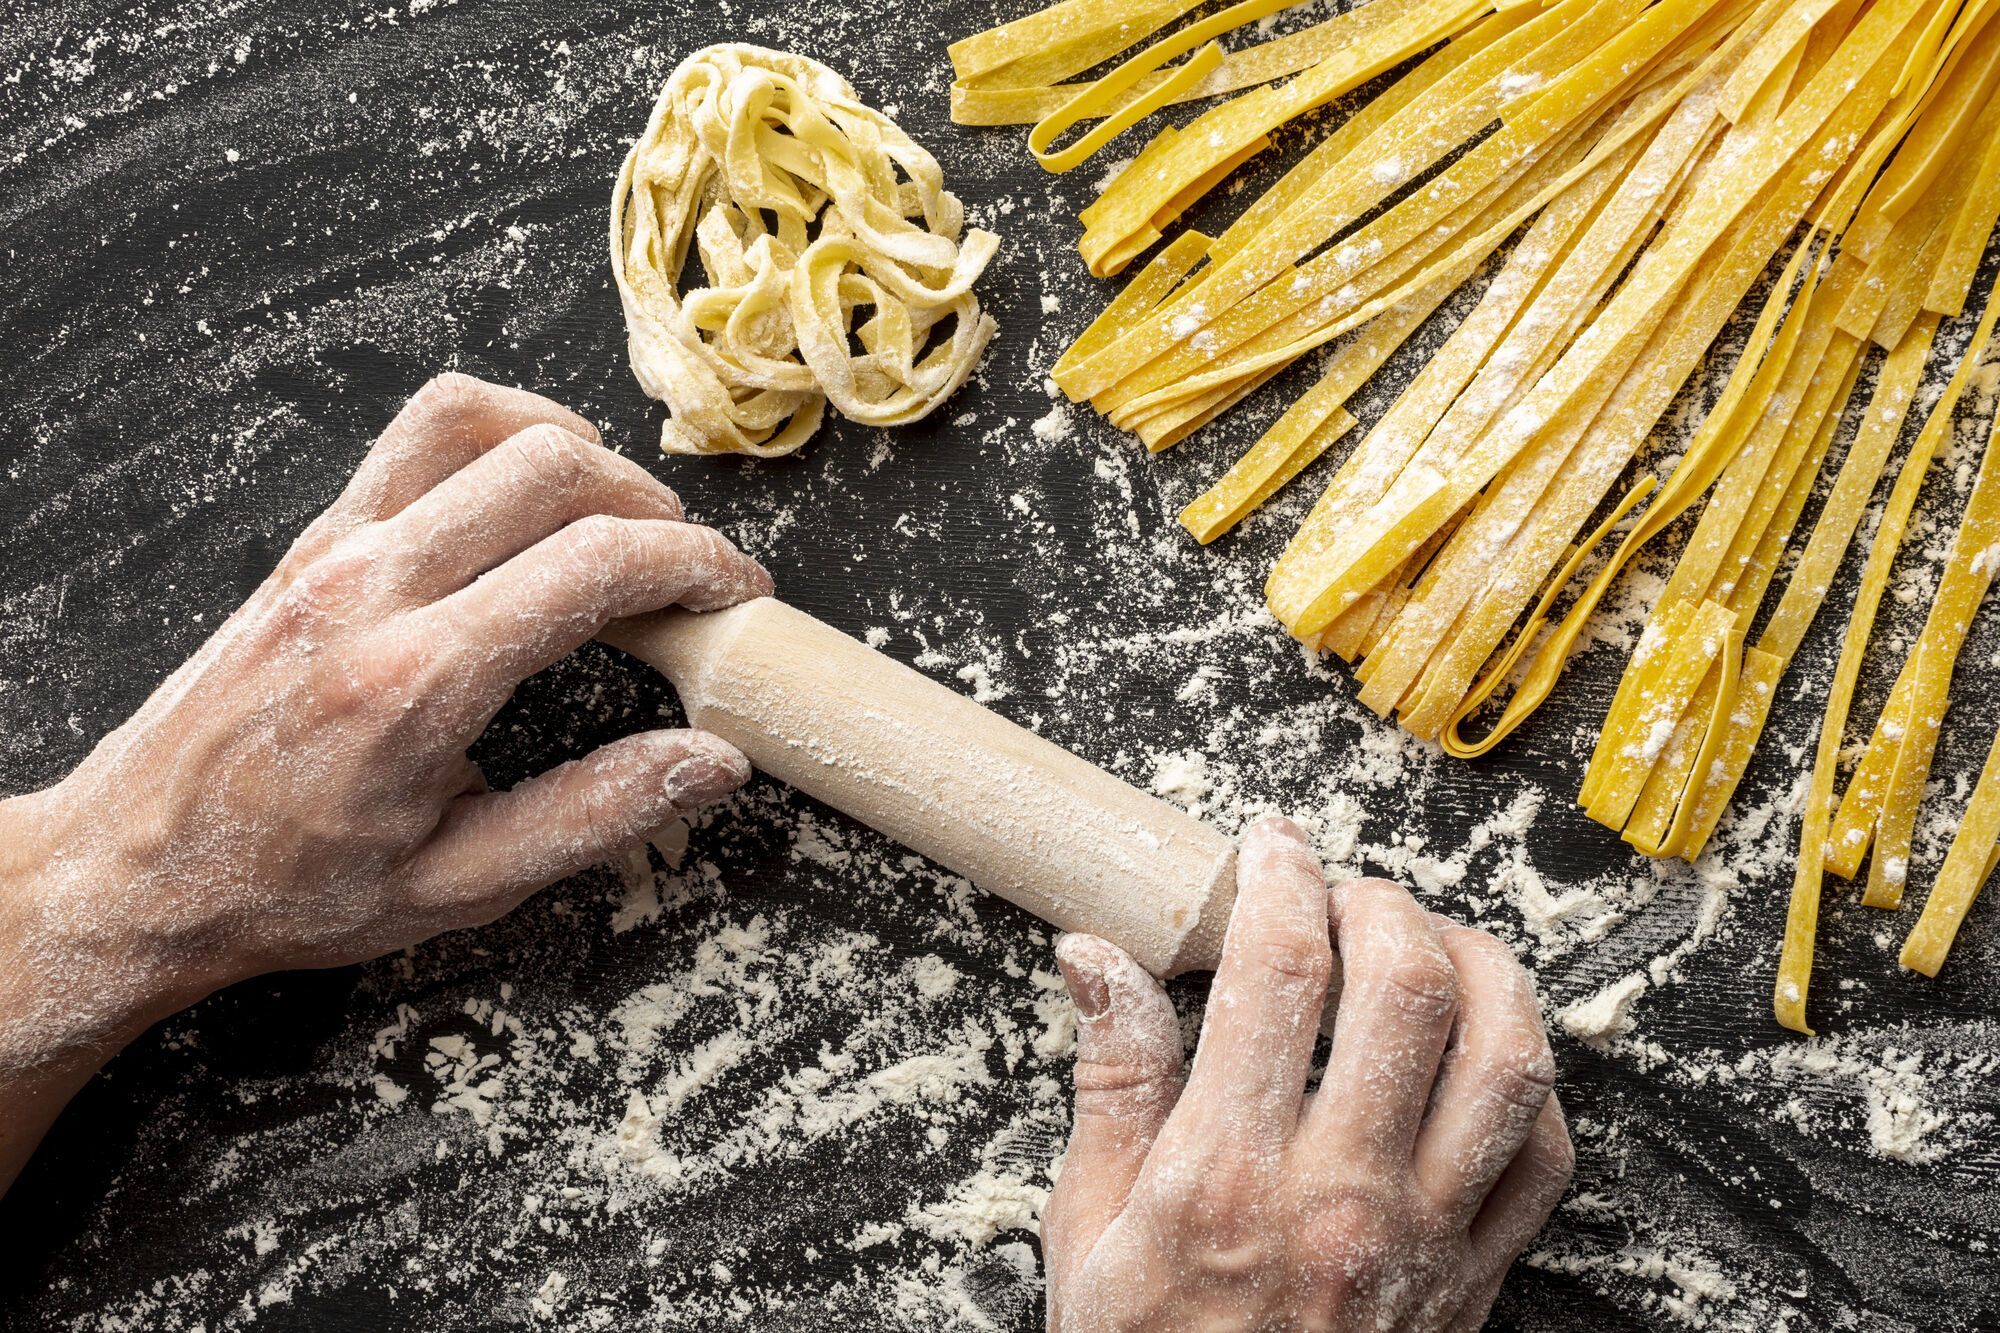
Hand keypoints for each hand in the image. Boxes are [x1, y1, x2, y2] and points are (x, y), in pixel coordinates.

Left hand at [0, 373, 770, 1075]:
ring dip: (571, 447)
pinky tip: (529, 495)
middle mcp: (371, 590)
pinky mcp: (311, 540)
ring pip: (475, 420)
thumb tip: (713, 762)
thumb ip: (597, 816)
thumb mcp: (461, 885)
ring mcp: (330, 550)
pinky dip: (495, 436)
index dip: (694, 563)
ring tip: (618, 513)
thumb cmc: (290, 887)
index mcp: (417, 684)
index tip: (737, 590)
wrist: (133, 870)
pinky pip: (415, 436)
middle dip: (653, 505)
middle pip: (548, 469)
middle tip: (689, 569)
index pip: (592, 565)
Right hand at [1043, 817, 1571, 1331]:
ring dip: (1480, 967)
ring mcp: (1424, 1239)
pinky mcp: (1477, 1281)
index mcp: (1227, 1175)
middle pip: (1412, 988)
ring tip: (1429, 942)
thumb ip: (1110, 1084)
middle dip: (1381, 903)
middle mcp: (1340, 1196)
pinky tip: (1481, 1054)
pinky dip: (1528, 1081)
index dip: (1282, 876)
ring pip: (1509, 1058)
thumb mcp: (1085, 1232)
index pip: (1279, 971)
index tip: (1271, 847)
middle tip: (1343, 892)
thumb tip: (1098, 960)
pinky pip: (1546, 1157)